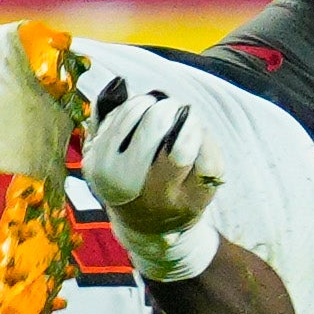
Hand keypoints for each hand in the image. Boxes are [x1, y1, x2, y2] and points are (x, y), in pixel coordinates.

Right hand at [83, 78, 222, 238]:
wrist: (153, 229)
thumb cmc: (126, 181)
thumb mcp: (104, 156)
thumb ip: (105, 120)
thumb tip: (119, 84)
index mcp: (108, 174)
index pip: (120, 130)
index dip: (135, 108)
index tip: (144, 102)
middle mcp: (137, 188)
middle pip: (151, 138)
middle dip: (162, 111)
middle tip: (167, 105)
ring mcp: (171, 197)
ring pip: (183, 150)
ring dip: (186, 123)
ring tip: (185, 113)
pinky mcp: (200, 199)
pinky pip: (209, 162)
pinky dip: (206, 140)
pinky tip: (198, 131)